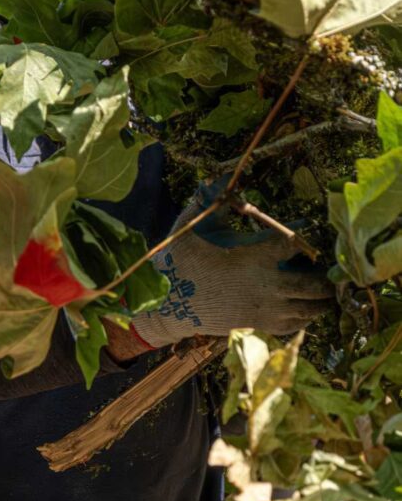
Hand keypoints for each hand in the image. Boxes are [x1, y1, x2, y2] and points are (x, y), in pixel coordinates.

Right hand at [132, 182, 332, 348]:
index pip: (294, 242)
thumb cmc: (181, 262)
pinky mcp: (260, 326)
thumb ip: (212, 201)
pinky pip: (295, 325)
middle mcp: (266, 285)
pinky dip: (306, 316)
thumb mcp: (192, 226)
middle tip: (330, 264)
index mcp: (253, 256)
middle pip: (314, 283)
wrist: (169, 304)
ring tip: (327, 288)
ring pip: (310, 308)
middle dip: (326, 275)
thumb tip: (222, 175)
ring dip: (322, 298)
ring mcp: (265, 309)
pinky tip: (307, 306)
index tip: (310, 223)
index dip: (307, 232)